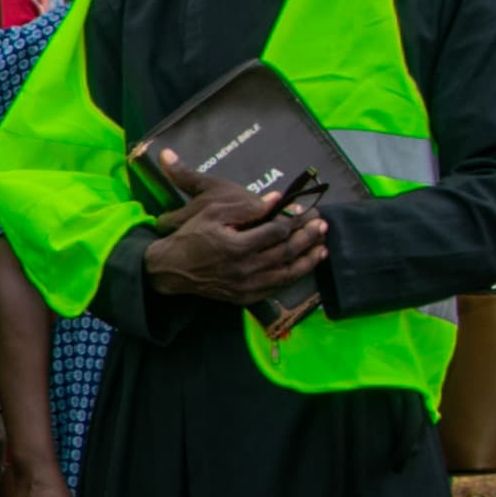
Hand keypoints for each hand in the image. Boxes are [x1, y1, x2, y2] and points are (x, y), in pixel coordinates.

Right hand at [140, 157, 329, 306]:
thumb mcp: (212, 212)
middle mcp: (245, 269)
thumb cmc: (192, 235)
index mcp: (237, 246)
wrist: (172, 269)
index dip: (294, 220)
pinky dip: (293, 277)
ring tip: (323, 248)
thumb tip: (277, 200)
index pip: (276, 232)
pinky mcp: (245, 297)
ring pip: (286, 273)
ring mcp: (246, 286)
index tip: (306, 210)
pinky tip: (303, 267)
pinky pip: (276, 288)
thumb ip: (246, 207)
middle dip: (307, 237)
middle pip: (286, 252)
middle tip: (322, 225)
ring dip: (308, 260)